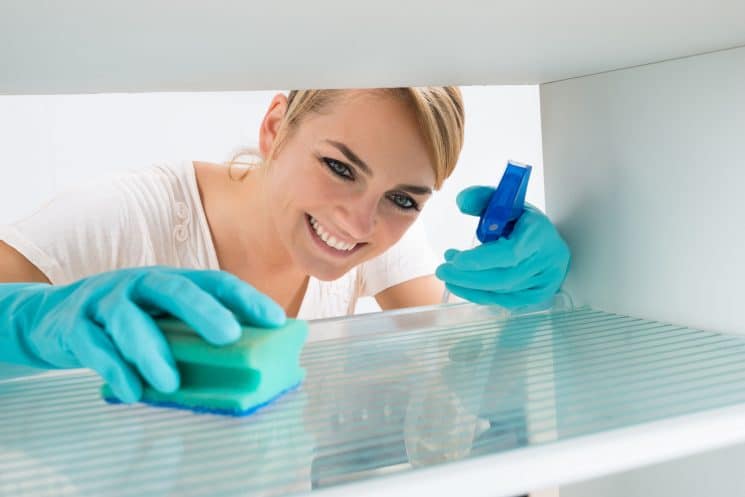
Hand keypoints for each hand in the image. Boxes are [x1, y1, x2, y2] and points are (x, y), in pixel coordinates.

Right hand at [0, 266, 285, 401]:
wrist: (51, 318)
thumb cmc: (122, 323)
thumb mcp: (158, 319)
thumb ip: (191, 334)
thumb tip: (247, 363)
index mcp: (169, 282)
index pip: (213, 282)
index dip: (245, 298)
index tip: (276, 319)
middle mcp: (139, 284)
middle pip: (174, 290)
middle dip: (203, 311)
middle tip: (229, 336)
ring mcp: (105, 302)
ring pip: (129, 320)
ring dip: (152, 352)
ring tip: (171, 383)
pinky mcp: (75, 326)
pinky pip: (95, 347)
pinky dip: (114, 370)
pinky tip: (133, 390)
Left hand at [435, 186, 569, 308]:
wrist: (549, 242)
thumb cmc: (523, 222)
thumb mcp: (505, 203)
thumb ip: (481, 198)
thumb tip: (462, 202)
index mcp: (539, 234)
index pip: (510, 254)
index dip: (481, 260)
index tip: (455, 260)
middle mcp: (546, 261)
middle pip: (503, 277)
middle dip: (467, 277)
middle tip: (442, 270)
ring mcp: (545, 281)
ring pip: (502, 292)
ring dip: (470, 286)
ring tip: (448, 275)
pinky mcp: (539, 296)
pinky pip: (505, 301)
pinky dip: (481, 295)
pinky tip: (463, 286)